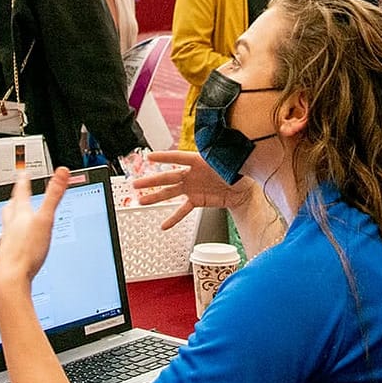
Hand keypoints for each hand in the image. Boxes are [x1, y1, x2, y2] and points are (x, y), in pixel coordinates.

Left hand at [0, 165, 70, 291]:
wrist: (10, 278)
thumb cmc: (26, 251)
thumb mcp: (45, 220)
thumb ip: (54, 196)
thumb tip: (62, 172)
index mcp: (20, 215)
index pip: (21, 193)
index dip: (23, 181)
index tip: (23, 172)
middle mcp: (10, 227)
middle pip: (10, 208)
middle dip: (14, 199)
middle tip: (16, 193)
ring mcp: (7, 242)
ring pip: (7, 226)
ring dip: (11, 219)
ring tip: (13, 219)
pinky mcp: (7, 258)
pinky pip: (8, 244)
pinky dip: (12, 240)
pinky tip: (16, 248)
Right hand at [131, 150, 251, 229]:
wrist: (244, 190)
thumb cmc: (238, 171)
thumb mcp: (230, 163)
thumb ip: (222, 161)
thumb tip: (222, 159)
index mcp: (198, 161)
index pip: (178, 157)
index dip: (164, 157)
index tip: (149, 157)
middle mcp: (191, 174)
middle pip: (168, 177)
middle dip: (151, 181)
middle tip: (137, 184)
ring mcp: (192, 187)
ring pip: (170, 193)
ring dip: (156, 198)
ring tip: (142, 202)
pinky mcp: (196, 200)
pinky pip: (182, 210)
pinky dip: (174, 218)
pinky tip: (164, 225)